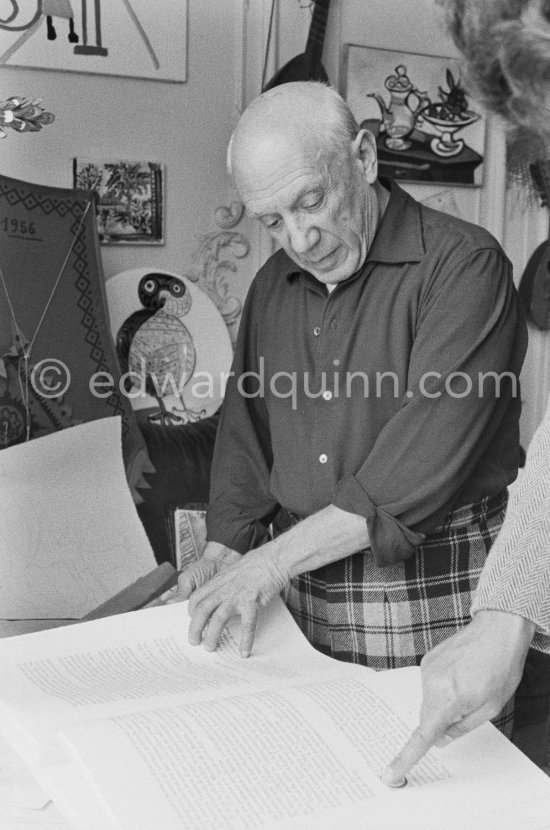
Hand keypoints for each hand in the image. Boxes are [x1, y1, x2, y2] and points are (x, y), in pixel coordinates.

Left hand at [187, 545, 288, 656]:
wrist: (272, 559)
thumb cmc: (255, 565)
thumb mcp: (232, 572)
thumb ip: (223, 584)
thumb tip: (219, 597)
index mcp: (217, 581)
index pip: (196, 598)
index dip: (191, 611)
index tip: (193, 621)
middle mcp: (224, 589)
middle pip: (202, 610)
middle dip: (195, 628)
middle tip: (194, 641)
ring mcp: (237, 596)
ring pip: (218, 619)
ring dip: (212, 636)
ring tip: (211, 648)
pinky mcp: (252, 602)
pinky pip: (247, 625)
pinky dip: (245, 640)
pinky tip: (244, 651)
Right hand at [381, 610, 534, 785]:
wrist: (497, 630)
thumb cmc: (500, 667)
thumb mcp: (490, 707)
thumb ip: (462, 727)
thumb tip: (441, 738)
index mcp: (449, 698)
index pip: (423, 735)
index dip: (406, 757)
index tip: (391, 773)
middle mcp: (432, 683)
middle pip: (428, 716)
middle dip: (444, 719)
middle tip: (470, 703)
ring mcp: (427, 668)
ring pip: (429, 699)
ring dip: (445, 699)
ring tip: (469, 682)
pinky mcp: (427, 659)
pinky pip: (430, 683)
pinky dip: (443, 685)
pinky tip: (460, 673)